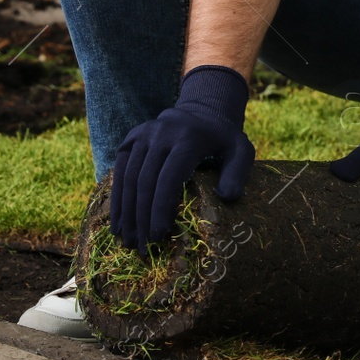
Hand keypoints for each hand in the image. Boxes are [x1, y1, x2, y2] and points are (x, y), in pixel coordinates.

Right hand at [110, 65, 255, 256]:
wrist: (202, 111)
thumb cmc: (223, 140)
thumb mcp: (241, 150)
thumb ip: (238, 173)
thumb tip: (227, 196)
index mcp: (189, 137)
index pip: (168, 178)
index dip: (160, 209)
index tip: (158, 236)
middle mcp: (161, 132)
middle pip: (145, 181)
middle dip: (141, 217)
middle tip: (142, 247)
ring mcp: (143, 133)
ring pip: (128, 177)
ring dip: (126, 212)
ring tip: (128, 241)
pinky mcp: (131, 138)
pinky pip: (119, 170)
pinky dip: (117, 198)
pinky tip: (118, 223)